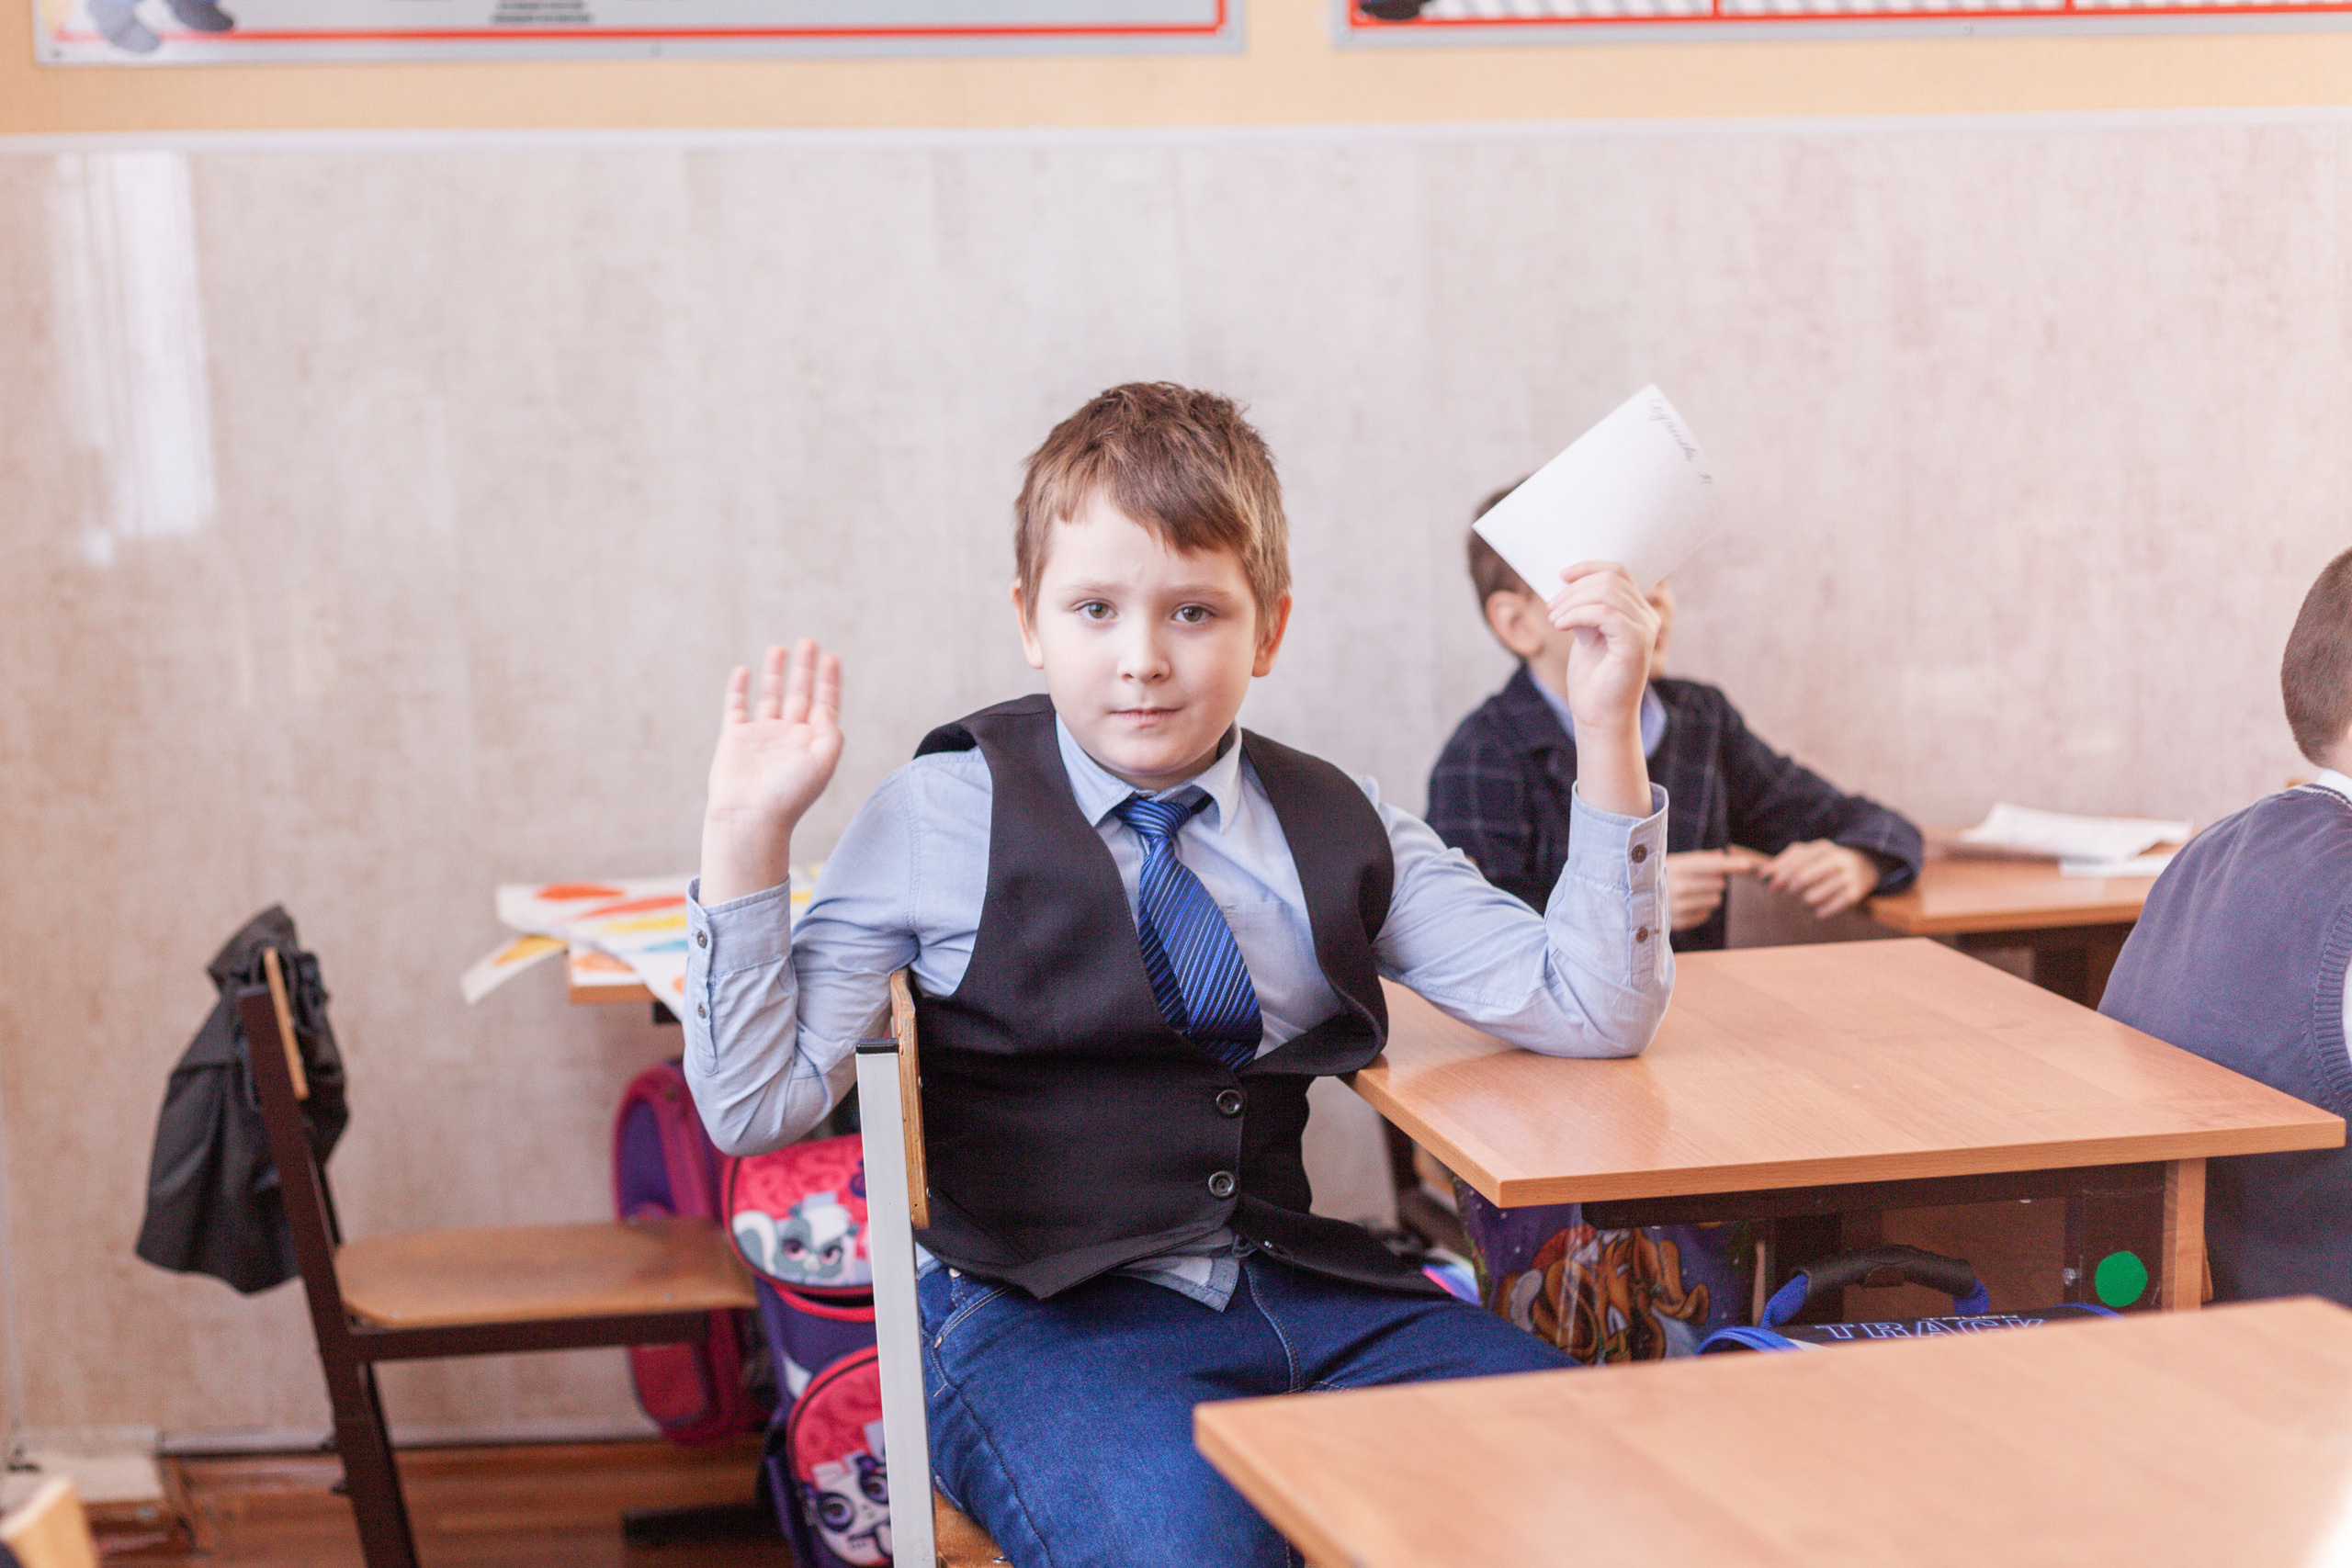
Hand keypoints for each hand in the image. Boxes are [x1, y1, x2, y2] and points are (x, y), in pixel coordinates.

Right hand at [700, 640, 842, 904]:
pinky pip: (737, 708)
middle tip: (808, 641)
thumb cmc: (790, 795)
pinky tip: (742, 671)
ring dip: (776, 673)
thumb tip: (826, 709)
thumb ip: (830, 732)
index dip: (829, 681)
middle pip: (800, 694)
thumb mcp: (823, 762)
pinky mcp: (735, 739)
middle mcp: (789, 737)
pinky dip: (738, 689)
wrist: (750, 816)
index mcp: (813, 743)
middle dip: (805, 669)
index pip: (824, 704)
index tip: (831, 657)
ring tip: (779, 648)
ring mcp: (762, 737)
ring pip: (770, 697)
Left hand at [1546, 562, 1659, 740]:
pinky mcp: (1636, 643)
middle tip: (1551, 606)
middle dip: (1574, 588)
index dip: (1588, 567)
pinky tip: (1561, 625)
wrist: (1600, 715)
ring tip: (1554, 618)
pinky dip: (1578, 614)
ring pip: (1607, 592)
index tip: (1561, 575)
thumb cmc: (1592, 677)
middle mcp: (1647, 617)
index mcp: (1637, 611)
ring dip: (1572, 601)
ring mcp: (1645, 629)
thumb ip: (1586, 607)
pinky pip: (1605, 613)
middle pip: (1610, 579)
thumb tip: (1566, 579)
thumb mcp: (1587, 632)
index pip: (1618, 571)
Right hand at [1663, 848, 1764, 931]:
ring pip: (1715, 901)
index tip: (1749, 865)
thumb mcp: (1675, 862)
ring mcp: (1679, 907)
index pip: (1712, 865)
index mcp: (1677, 868)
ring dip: (1709, 896)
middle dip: (1714, 882)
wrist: (1631, 897)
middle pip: (1719, 884)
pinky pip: (1706, 915)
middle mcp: (1679, 887)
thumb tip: (1722, 856)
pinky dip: (1701, 910)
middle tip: (1697, 880)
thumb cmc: (1659, 875)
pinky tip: (1685, 905)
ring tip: (1690, 893)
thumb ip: (1700, 859)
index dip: (1732, 864)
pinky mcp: (1679, 922)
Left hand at [1758, 840, 1879, 916]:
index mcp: (1822, 848)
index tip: (1771, 888)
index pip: (1796, 863)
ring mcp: (1847, 877)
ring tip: (1806, 900)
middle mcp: (1836, 860)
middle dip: (1791, 890)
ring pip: (1813, 897)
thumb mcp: (1807, 854)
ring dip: (1804, 903)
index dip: (1780, 877)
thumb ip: (1783, 862)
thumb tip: (1763, 875)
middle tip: (1790, 894)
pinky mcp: (1854, 894)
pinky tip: (1818, 911)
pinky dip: (1818, 912)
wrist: (1866, 864)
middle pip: (1803, 879)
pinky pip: (1828, 909)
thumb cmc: (1825, 861)